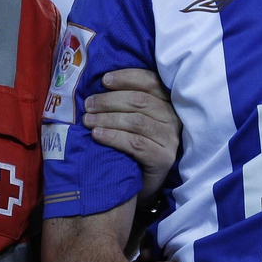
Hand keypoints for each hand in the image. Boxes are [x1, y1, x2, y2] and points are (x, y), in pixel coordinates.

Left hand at [84, 69, 179, 202]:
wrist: (141, 182)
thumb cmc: (135, 145)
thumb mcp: (135, 119)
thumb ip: (127, 101)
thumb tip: (101, 82)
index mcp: (168, 103)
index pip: (151, 82)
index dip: (127, 78)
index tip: (104, 80)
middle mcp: (173, 119)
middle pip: (140, 101)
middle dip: (109, 100)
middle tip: (88, 105)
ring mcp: (170, 140)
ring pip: (136, 121)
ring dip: (107, 118)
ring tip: (88, 120)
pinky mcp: (162, 159)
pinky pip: (135, 143)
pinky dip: (113, 137)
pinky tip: (97, 135)